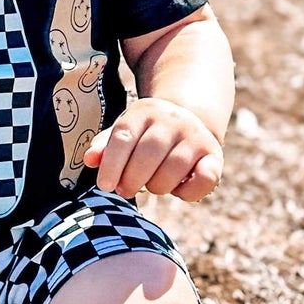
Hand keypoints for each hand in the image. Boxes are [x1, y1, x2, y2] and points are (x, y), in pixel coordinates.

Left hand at [82, 100, 222, 202]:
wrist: (189, 116)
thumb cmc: (147, 133)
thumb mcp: (125, 131)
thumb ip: (105, 146)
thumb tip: (89, 160)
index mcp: (143, 111)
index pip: (123, 137)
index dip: (111, 165)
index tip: (105, 186)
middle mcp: (172, 120)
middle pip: (147, 155)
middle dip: (132, 180)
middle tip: (126, 189)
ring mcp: (195, 136)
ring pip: (173, 169)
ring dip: (157, 186)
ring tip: (151, 184)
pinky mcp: (213, 154)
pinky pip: (204, 179)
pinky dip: (188, 192)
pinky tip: (178, 189)